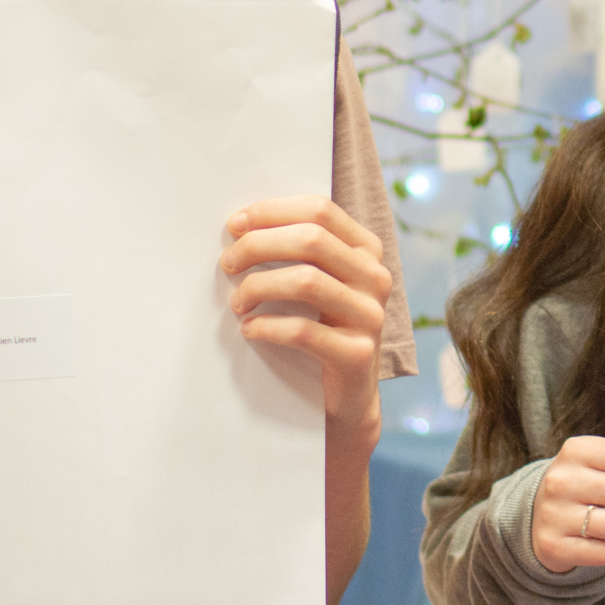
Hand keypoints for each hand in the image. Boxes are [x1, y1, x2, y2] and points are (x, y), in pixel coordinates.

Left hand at [220, 196, 391, 428]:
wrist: (347, 394)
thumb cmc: (322, 328)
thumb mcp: (320, 281)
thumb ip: (298, 251)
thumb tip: (241, 225)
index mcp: (367, 251)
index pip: (320, 211)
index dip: (273, 212)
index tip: (235, 224)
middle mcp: (376, 277)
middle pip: (312, 240)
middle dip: (259, 245)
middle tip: (228, 262)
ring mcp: (371, 316)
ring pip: (307, 281)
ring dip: (258, 287)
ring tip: (237, 302)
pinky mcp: (357, 354)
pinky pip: (302, 331)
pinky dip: (266, 326)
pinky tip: (250, 329)